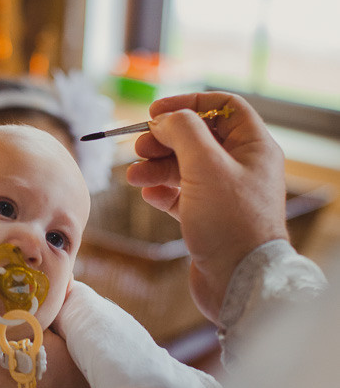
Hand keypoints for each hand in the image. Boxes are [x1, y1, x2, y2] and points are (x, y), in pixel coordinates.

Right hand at [126, 92, 287, 321]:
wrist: (239, 282)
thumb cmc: (230, 222)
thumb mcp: (205, 165)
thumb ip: (183, 131)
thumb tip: (164, 120)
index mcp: (253, 147)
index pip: (222, 107)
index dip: (188, 105)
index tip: (155, 113)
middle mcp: (243, 167)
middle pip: (198, 138)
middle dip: (165, 140)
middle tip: (139, 149)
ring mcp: (227, 194)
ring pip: (186, 167)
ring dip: (157, 167)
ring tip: (134, 176)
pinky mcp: (211, 219)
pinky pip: (183, 196)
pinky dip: (163, 192)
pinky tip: (148, 195)